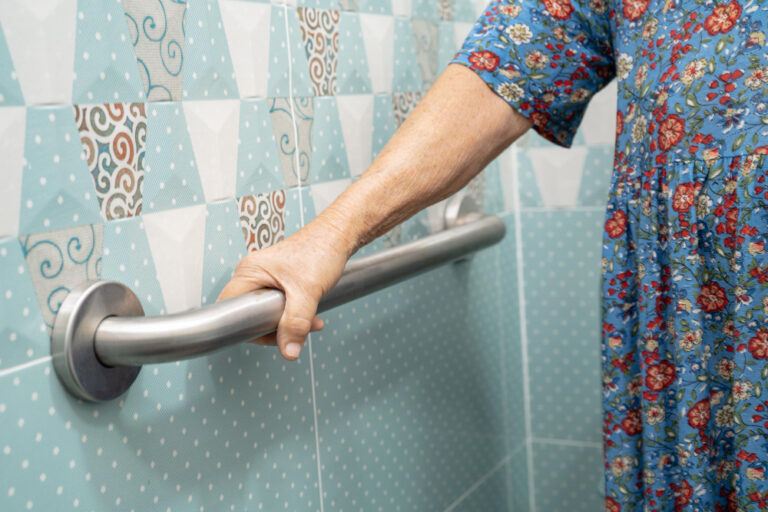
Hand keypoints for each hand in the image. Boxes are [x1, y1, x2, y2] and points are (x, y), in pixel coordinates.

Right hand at [217, 220, 351, 360]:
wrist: (338, 237)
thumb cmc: (320, 250)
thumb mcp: (307, 292)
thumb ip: (295, 323)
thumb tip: (288, 351)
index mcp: (249, 272)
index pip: (231, 310)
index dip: (249, 327)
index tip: (273, 334)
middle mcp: (253, 275)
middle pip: (249, 314)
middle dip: (275, 327)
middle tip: (298, 330)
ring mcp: (265, 278)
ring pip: (267, 313)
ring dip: (289, 323)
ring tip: (311, 321)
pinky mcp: (278, 282)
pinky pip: (278, 306)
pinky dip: (294, 314)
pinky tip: (311, 315)